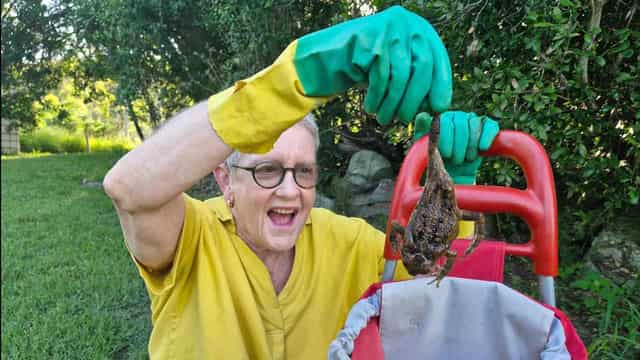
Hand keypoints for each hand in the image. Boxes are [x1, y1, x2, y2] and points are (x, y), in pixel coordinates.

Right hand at [295, 5, 451, 124]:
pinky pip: (380, 77)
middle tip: (405, 119)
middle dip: (414, 99)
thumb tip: (438, 107)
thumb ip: (418, 78)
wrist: (331, 55)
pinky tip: (371, 107)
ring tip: (385, 119)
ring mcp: (388, 30)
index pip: (437, 59)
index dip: (441, 85)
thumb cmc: (369, 67)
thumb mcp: (398, 67)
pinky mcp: (369, 40)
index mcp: (419, 29)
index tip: (438, 108)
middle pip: (422, 67)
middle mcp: (406, 23)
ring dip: (393, 103)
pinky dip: (377, 98)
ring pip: (400, 75)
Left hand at [413, 111, 498, 183]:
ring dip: (470, 143)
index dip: (446, 137)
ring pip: (474, 122)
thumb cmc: (437, 164)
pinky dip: (487, 136)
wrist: (454, 177)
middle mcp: (456, 117)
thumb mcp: (425, 149)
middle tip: (455, 160)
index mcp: (441, 119)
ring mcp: (472, 121)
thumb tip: (423, 116)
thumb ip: (423, 132)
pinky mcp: (487, 129)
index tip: (445, 154)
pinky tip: (482, 148)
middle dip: (458, 143)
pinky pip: (490, 125)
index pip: (445, 119)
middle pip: (460, 120)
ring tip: (466, 159)